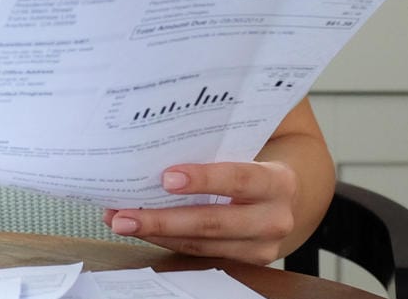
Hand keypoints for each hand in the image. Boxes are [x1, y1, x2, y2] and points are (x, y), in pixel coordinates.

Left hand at [104, 161, 298, 264]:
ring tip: (122, 222)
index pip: (239, 178)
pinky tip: (143, 229)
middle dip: (163, 220)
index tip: (166, 178)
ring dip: (156, 233)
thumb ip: (215, 150)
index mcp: (278, 182)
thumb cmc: (255, 166)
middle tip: (124, 216)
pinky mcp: (247, 262)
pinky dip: (167, 241)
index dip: (204, 179)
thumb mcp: (247, 152)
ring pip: (201, 244)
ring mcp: (262, 247)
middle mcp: (275, 219)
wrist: (285, 197)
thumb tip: (157, 145)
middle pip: (213, 223)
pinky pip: (199, 253)